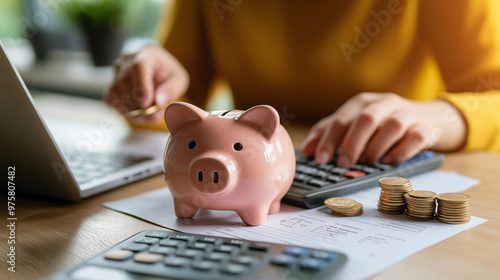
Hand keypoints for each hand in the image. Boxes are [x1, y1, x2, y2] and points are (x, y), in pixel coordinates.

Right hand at [105, 45, 188, 123]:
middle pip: (125, 83)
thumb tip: (158, 102)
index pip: (137, 68)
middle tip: (156, 116)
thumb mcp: (178, 79)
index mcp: (145, 54)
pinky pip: (112, 102)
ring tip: (150, 115)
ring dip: (133, 110)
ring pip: (117, 94)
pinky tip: (139, 114)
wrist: (153, 68)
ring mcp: (115, 73)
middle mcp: (126, 61)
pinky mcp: (111, 86)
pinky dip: (125, 112)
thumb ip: (171, 89)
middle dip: (139, 104)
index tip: (147, 104)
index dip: (141, 87)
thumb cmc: (166, 73)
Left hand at [301, 92, 466, 167]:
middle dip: (352, 143)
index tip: (320, 159)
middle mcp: (384, 103)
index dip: (329, 139)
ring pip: (392, 126)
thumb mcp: (356, 124)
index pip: (342, 118)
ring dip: (376, 147)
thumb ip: (331, 133)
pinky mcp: (426, 127)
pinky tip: (390, 162)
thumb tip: (307, 151)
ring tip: (368, 162)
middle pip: (366, 119)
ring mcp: (407, 114)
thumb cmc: (384, 124)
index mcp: (363, 102)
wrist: (431, 118)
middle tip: (343, 164)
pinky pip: (415, 137)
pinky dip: (401, 151)